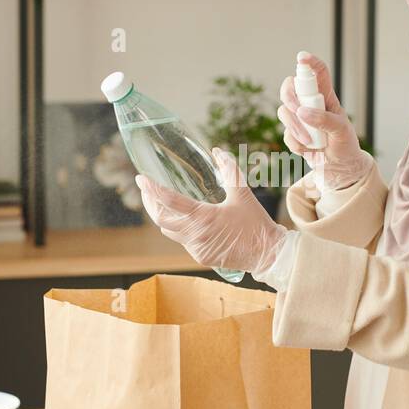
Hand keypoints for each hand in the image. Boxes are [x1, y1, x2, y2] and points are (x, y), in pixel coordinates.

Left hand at [135, 147, 287, 275]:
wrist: (267, 254)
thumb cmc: (256, 223)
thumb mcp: (243, 194)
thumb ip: (230, 170)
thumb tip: (218, 152)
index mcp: (204, 217)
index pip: (169, 201)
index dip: (152, 189)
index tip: (141, 179)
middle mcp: (195, 234)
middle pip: (160, 219)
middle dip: (150, 203)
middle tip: (145, 190)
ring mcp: (196, 248)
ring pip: (169, 231)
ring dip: (163, 217)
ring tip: (161, 202)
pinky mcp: (201, 257)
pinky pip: (182, 241)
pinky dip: (179, 228)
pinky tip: (185, 220)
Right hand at [278, 52, 370, 192]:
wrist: (339, 169)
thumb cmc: (345, 145)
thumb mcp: (341, 131)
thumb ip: (324, 120)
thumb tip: (302, 112)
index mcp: (326, 97)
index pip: (318, 73)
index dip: (309, 62)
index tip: (301, 58)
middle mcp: (310, 104)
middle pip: (290, 88)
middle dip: (289, 98)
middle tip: (298, 110)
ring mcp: (300, 119)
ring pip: (284, 111)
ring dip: (294, 127)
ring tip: (309, 141)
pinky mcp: (293, 134)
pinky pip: (285, 134)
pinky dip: (295, 143)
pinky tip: (307, 149)